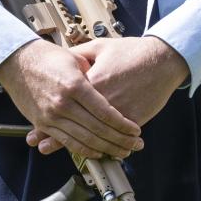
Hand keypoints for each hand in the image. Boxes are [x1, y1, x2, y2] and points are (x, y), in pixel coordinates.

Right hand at [0, 39, 143, 158]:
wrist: (16, 60)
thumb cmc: (48, 57)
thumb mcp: (76, 59)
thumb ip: (94, 74)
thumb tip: (112, 87)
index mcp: (74, 86)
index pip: (105, 112)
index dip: (123, 124)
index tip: (135, 130)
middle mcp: (63, 103)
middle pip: (98, 129)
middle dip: (120, 140)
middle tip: (135, 146)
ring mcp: (51, 116)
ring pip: (84, 140)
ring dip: (106, 149)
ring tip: (122, 152)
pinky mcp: (42, 123)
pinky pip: (67, 142)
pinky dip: (85, 150)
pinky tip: (99, 152)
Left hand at [27, 37, 188, 156]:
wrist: (161, 58)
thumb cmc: (132, 51)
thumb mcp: (100, 47)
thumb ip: (79, 55)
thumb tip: (64, 60)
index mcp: (87, 83)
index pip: (63, 105)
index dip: (49, 121)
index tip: (39, 132)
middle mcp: (99, 100)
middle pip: (74, 125)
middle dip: (58, 140)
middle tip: (47, 148)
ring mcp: (116, 111)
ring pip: (96, 136)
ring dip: (82, 147)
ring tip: (58, 151)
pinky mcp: (132, 118)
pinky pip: (117, 137)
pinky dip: (110, 146)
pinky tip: (103, 153)